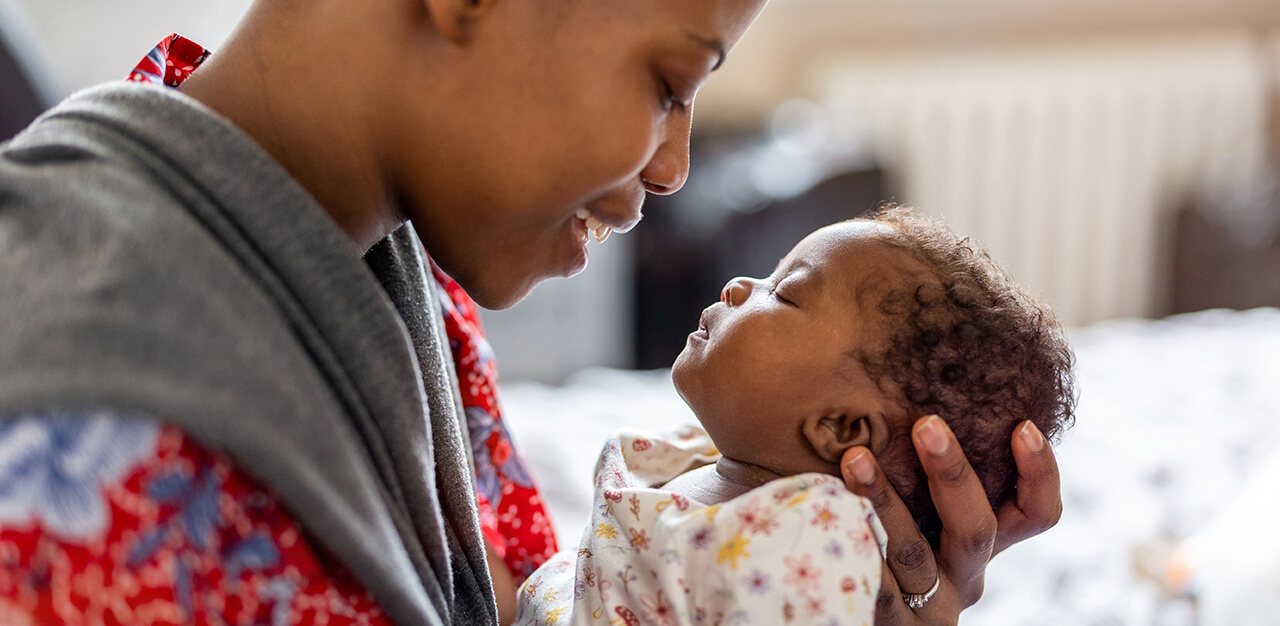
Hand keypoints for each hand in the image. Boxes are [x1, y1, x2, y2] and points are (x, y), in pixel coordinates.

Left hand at [840, 416, 1061, 623]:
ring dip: (885, 499)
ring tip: (855, 457)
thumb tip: (918, 378)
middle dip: (952, 472)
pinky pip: (874, 586)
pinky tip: (831, 513)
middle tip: (926, 423)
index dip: (1040, 473)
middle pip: (977, 529)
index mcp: (980, 546)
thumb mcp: (917, 512)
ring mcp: (928, 609)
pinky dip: (856, 547)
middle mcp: (964, 578)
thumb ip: (921, 468)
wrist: (846, 614)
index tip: (1022, 425)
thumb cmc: (877, 539)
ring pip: (913, 552)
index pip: (1035, 514)